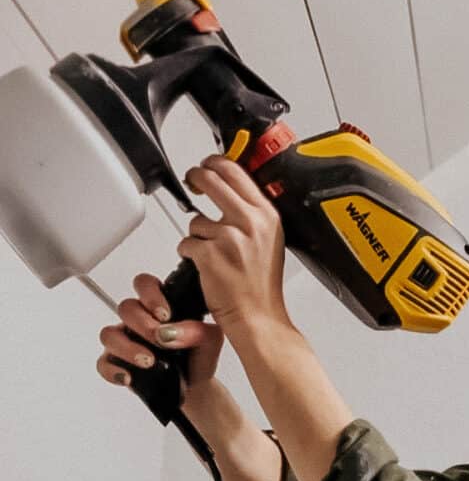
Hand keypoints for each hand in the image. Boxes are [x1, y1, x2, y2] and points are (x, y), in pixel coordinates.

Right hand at [97, 272, 224, 394]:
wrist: (194, 386)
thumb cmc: (198, 357)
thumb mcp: (209, 340)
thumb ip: (197, 330)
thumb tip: (172, 332)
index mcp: (159, 306)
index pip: (145, 285)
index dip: (150, 295)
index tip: (165, 314)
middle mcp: (138, 320)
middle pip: (126, 308)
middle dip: (143, 324)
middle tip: (160, 341)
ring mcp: (125, 339)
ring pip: (109, 334)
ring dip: (127, 347)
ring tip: (148, 361)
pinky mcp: (117, 362)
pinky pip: (103, 363)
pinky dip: (113, 370)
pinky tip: (129, 377)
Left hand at [177, 153, 290, 337]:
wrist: (259, 317)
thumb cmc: (261, 285)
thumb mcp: (270, 240)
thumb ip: (253, 213)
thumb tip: (230, 189)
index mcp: (267, 215)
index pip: (236, 171)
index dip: (215, 163)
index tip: (208, 166)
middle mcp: (251, 222)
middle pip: (211, 179)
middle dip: (196, 177)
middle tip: (193, 181)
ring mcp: (229, 238)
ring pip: (196, 219)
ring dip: (197, 235)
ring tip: (213, 254)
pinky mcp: (210, 254)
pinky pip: (187, 243)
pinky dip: (190, 254)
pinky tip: (206, 267)